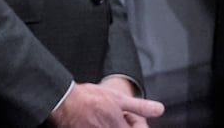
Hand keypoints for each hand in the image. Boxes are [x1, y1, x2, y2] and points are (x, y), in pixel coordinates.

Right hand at [49, 81, 164, 127]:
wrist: (64, 102)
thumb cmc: (90, 98)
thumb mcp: (118, 98)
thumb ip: (140, 106)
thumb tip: (159, 109)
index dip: (137, 124)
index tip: (129, 116)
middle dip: (126, 124)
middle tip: (117, 115)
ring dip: (112, 125)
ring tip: (104, 118)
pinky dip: (99, 126)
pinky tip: (96, 122)